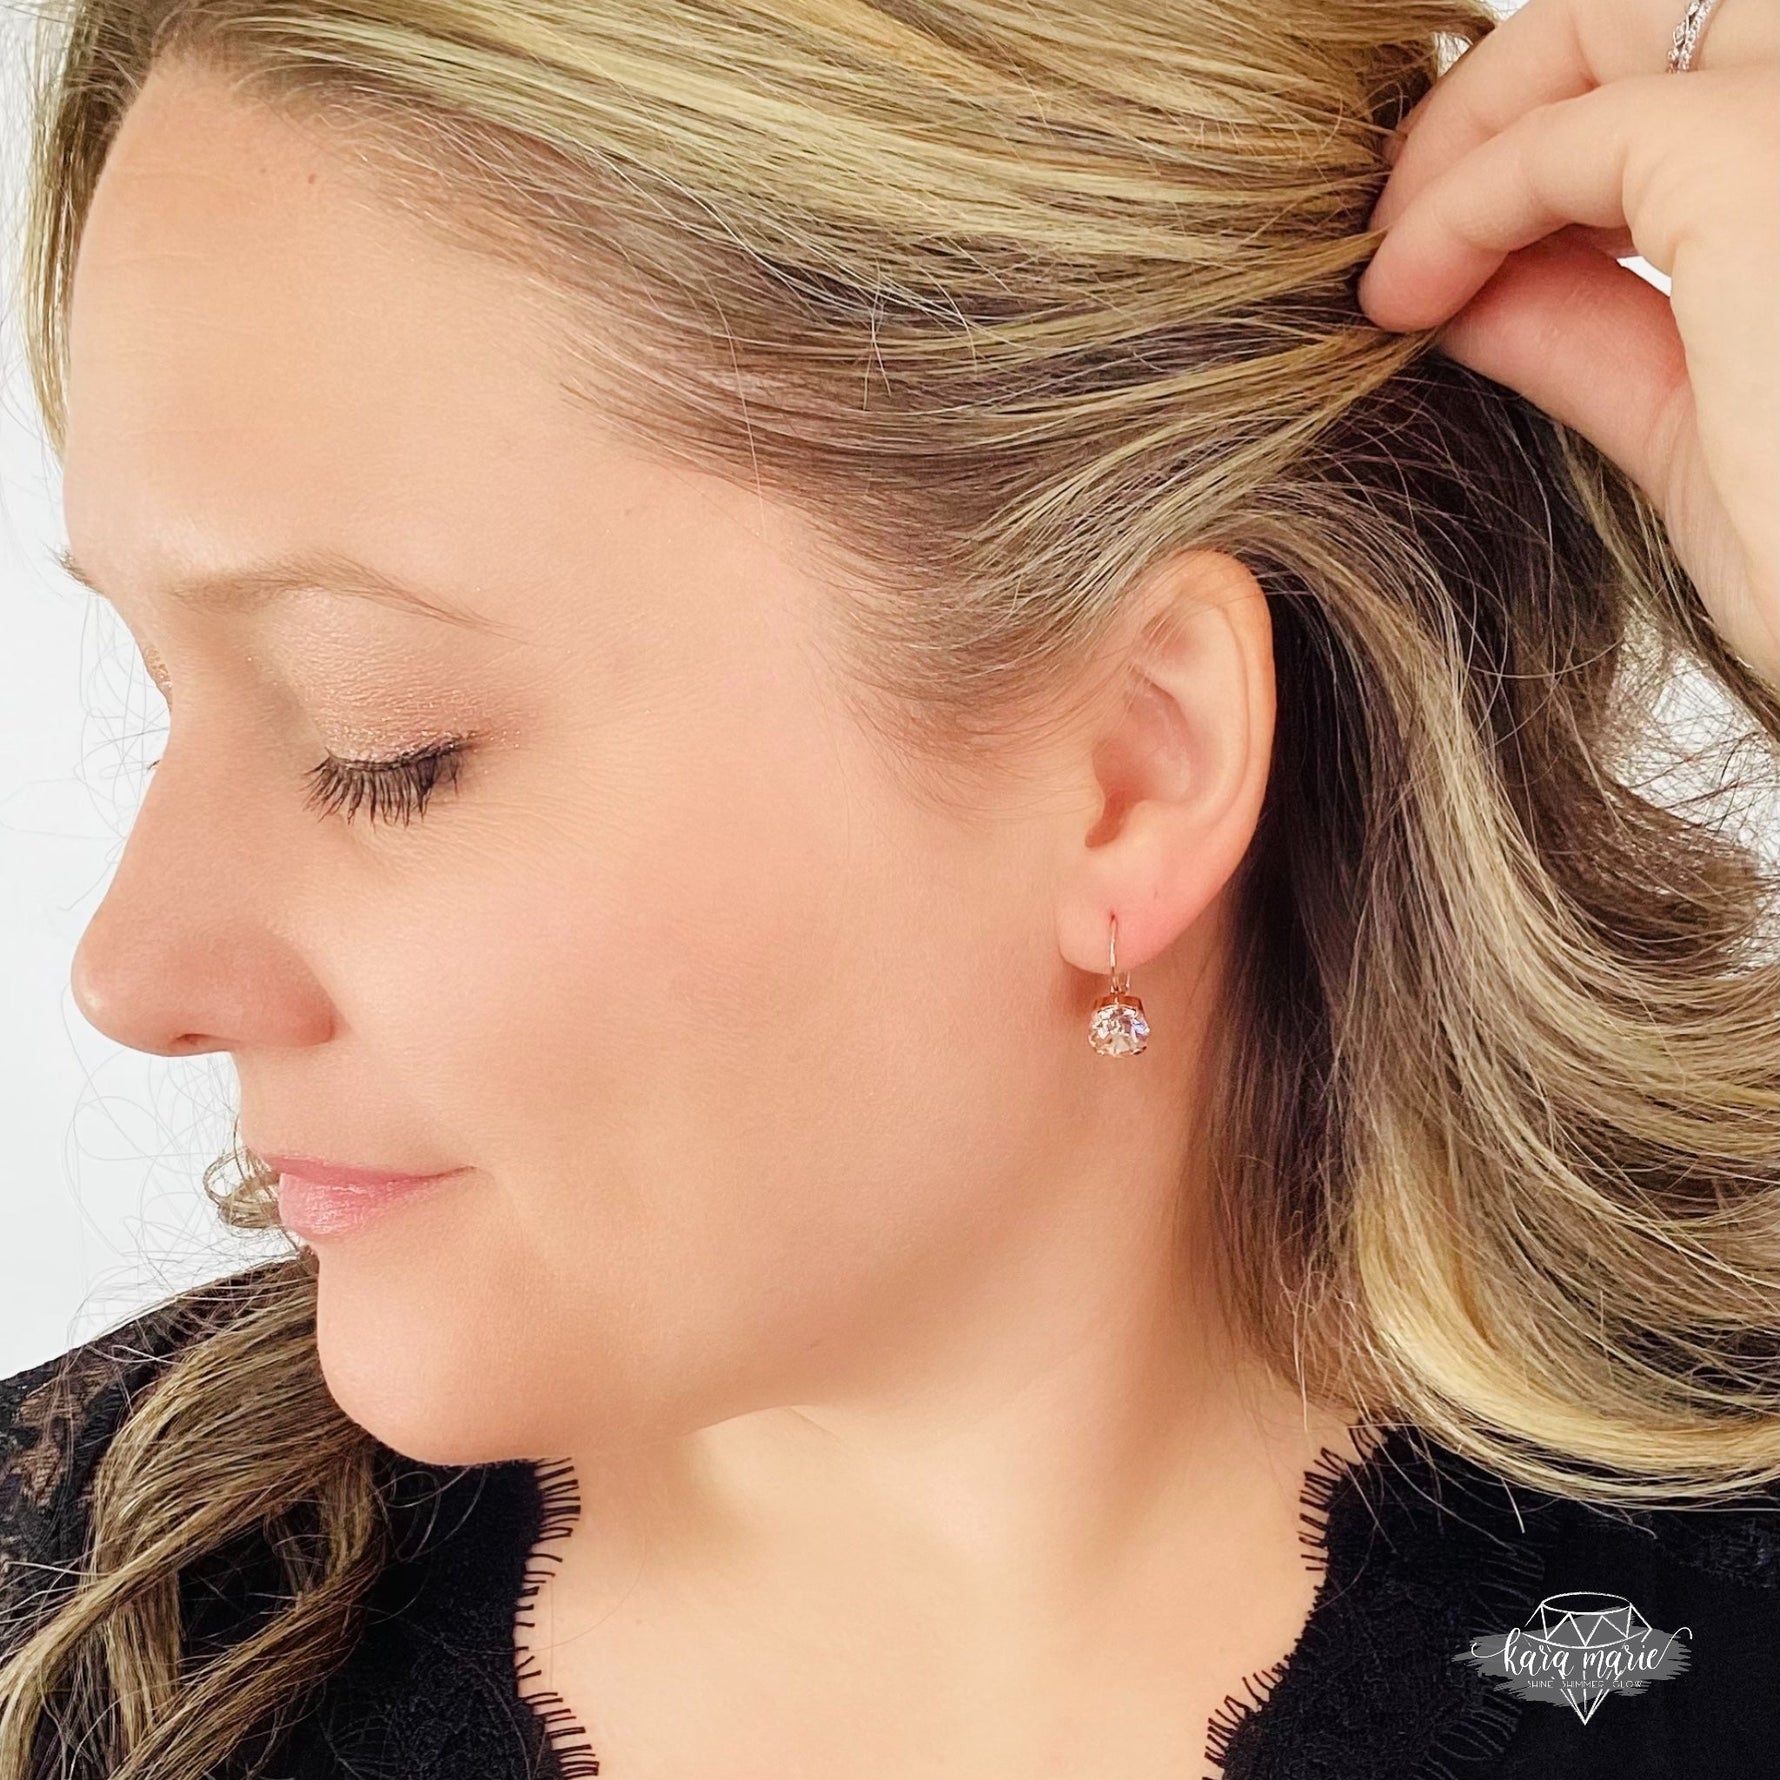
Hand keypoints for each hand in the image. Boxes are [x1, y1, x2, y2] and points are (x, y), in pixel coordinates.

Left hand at [1356, 0, 1779, 692]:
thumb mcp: (1695, 430)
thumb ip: (1595, 336)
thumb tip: (1471, 288)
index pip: (1687, 84)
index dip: (1545, 146)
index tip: (1432, 246)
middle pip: (1650, 18)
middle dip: (1496, 105)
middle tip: (1387, 223)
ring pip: (1609, 31)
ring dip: (1467, 135)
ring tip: (1381, 259)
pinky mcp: (1759, 160)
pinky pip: (1567, 134)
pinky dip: (1460, 201)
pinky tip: (1396, 291)